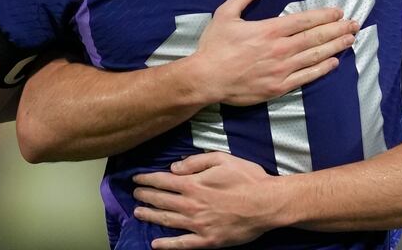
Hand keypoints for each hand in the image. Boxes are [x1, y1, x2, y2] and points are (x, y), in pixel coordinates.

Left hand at [133, 153, 281, 248]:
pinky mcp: (207, 240)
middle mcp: (191, 205)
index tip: (136, 178)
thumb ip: (196, 161)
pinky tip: (155, 244)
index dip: (147, 179)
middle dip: (145, 196)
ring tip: (138, 213)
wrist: (267, 204)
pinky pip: (182, 244)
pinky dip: (167, 245)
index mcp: (194, 184)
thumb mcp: (222, 159)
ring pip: (167, 220)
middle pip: (161, 200)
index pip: (163, 181)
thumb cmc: (248, 178)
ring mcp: (198, 225)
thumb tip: (174, 168)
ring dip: (150, 216)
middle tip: (134, 193)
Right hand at [188, 0, 356, 105]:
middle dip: (338, 29)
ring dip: (336, 46)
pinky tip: (334, 62)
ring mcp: (281, 69)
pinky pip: (307, 76)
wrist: (206, 78)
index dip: (324, 15)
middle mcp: (280, 49)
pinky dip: (322, 68)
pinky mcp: (279, 87)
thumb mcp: (225, 14)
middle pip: (316, 37)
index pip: (304, 20)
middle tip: (355, 24)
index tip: (338, 12)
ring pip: (315, 56)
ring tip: (351, 39)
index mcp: (269, 30)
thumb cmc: (215, 46)